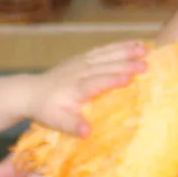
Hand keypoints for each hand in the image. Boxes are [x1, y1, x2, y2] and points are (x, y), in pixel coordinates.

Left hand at [24, 40, 150, 134]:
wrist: (31, 92)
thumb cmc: (47, 110)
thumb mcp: (56, 122)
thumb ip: (72, 125)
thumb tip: (88, 133)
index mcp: (76, 88)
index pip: (96, 82)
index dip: (112, 80)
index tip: (130, 78)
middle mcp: (80, 72)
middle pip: (105, 66)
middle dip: (126, 64)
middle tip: (146, 64)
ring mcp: (82, 62)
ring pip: (106, 54)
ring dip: (125, 51)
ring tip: (144, 48)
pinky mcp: (83, 58)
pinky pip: (103, 50)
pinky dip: (119, 45)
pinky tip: (133, 43)